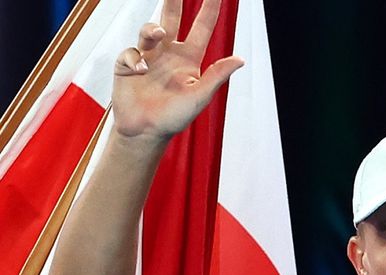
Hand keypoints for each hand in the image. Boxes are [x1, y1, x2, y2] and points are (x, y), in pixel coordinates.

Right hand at [111, 0, 243, 141]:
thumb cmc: (175, 117)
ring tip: (158, 33)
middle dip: (173, 1)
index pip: (201, 29)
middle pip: (172, 18)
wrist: (146, 131)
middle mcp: (169, 53)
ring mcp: (148, 57)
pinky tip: (140, 71)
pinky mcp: (128, 64)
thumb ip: (217, 75)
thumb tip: (240, 59)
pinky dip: (134, 58)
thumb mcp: (200, 96)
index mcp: (189, 59)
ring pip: (149, 30)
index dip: (208, 10)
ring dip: (153, 28)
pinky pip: (130, 51)